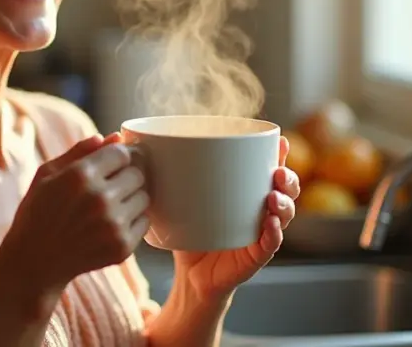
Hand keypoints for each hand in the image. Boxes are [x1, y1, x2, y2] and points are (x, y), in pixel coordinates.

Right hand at [0, 133, 149, 295]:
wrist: (34, 262)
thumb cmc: (38, 212)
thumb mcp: (47, 174)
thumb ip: (80, 151)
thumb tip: (114, 137)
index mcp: (81, 175)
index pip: (122, 153)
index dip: (117, 156)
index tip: (111, 164)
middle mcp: (101, 198)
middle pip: (138, 174)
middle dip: (126, 176)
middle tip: (111, 186)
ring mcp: (113, 225)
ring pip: (144, 197)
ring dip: (132, 198)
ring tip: (111, 205)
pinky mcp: (122, 247)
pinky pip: (144, 222)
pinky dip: (133, 220)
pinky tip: (111, 223)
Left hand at [172, 135, 299, 300]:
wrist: (190, 274)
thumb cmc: (189, 231)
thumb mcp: (180, 197)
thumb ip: (162, 170)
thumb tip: (123, 136)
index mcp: (247, 192)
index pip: (271, 169)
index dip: (279, 155)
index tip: (281, 142)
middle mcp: (260, 210)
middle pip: (286, 189)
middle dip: (287, 177)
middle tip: (277, 171)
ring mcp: (261, 233)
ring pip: (285, 215)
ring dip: (284, 204)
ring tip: (273, 197)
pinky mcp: (255, 256)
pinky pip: (270, 244)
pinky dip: (274, 234)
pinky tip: (271, 224)